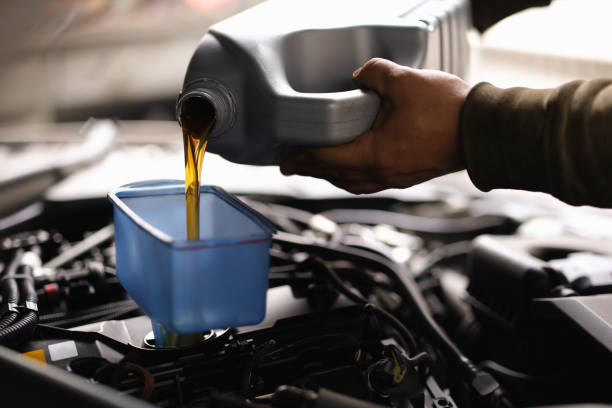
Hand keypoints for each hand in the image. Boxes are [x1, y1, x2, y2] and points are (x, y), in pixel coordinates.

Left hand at [280, 58, 470, 193]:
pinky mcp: (409, 174)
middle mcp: (383, 173)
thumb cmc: (450, 111)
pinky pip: (372, 180)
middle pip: (337, 175)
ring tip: (319, 167)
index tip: (286, 158)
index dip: (304, 157)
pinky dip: (354, 175)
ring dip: (333, 175)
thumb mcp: (405, 82)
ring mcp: (397, 177)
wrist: (485, 130)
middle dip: (312, 170)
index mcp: (376, 155)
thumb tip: (360, 76)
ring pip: (355, 182)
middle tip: (292, 165)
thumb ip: (374, 75)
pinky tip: (354, 166)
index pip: (328, 159)